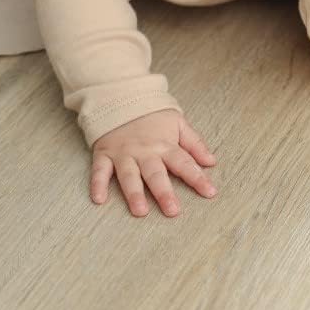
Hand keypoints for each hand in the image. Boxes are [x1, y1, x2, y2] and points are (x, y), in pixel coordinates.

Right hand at [90, 109, 217, 217]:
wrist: (123, 97)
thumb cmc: (153, 116)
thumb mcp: (178, 123)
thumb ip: (194, 143)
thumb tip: (211, 161)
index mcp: (165, 144)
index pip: (184, 162)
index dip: (197, 178)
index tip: (210, 193)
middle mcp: (144, 151)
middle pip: (156, 173)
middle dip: (164, 192)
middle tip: (173, 211)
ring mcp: (123, 153)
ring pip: (129, 175)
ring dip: (134, 193)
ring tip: (140, 211)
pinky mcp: (104, 153)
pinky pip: (99, 170)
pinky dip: (97, 184)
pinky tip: (99, 199)